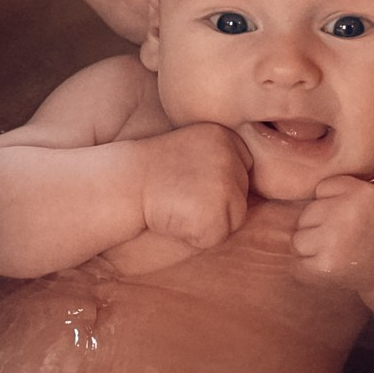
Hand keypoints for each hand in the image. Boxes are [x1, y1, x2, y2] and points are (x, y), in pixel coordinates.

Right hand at [140, 122, 252, 250]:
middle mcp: (231, 153)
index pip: (242, 177)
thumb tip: (258, 193)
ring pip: (233, 221)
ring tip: (174, 205)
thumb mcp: (190, 158)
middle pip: (242, 201)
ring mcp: (225, 181)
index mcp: (224, 135)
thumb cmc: (147, 179)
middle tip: (176, 195)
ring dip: (204, 222)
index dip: (210, 190)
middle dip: (212, 207)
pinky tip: (171, 216)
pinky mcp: (217, 212)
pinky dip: (194, 237)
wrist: (115, 187)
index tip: (182, 182)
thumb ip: (220, 164)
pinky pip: (215, 237)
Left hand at [292, 175, 373, 292]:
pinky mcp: (327, 265)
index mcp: (360, 192)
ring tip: (334, 253)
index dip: (330, 205)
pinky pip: (298, 265)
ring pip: (297, 240)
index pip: (321, 189)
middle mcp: (348, 212)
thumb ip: (340, 189)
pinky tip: (327, 268)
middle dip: (317, 228)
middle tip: (340, 239)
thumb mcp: (370, 197)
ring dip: (310, 250)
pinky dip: (307, 270)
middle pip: (306, 215)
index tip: (347, 217)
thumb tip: (297, 188)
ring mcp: (335, 239)